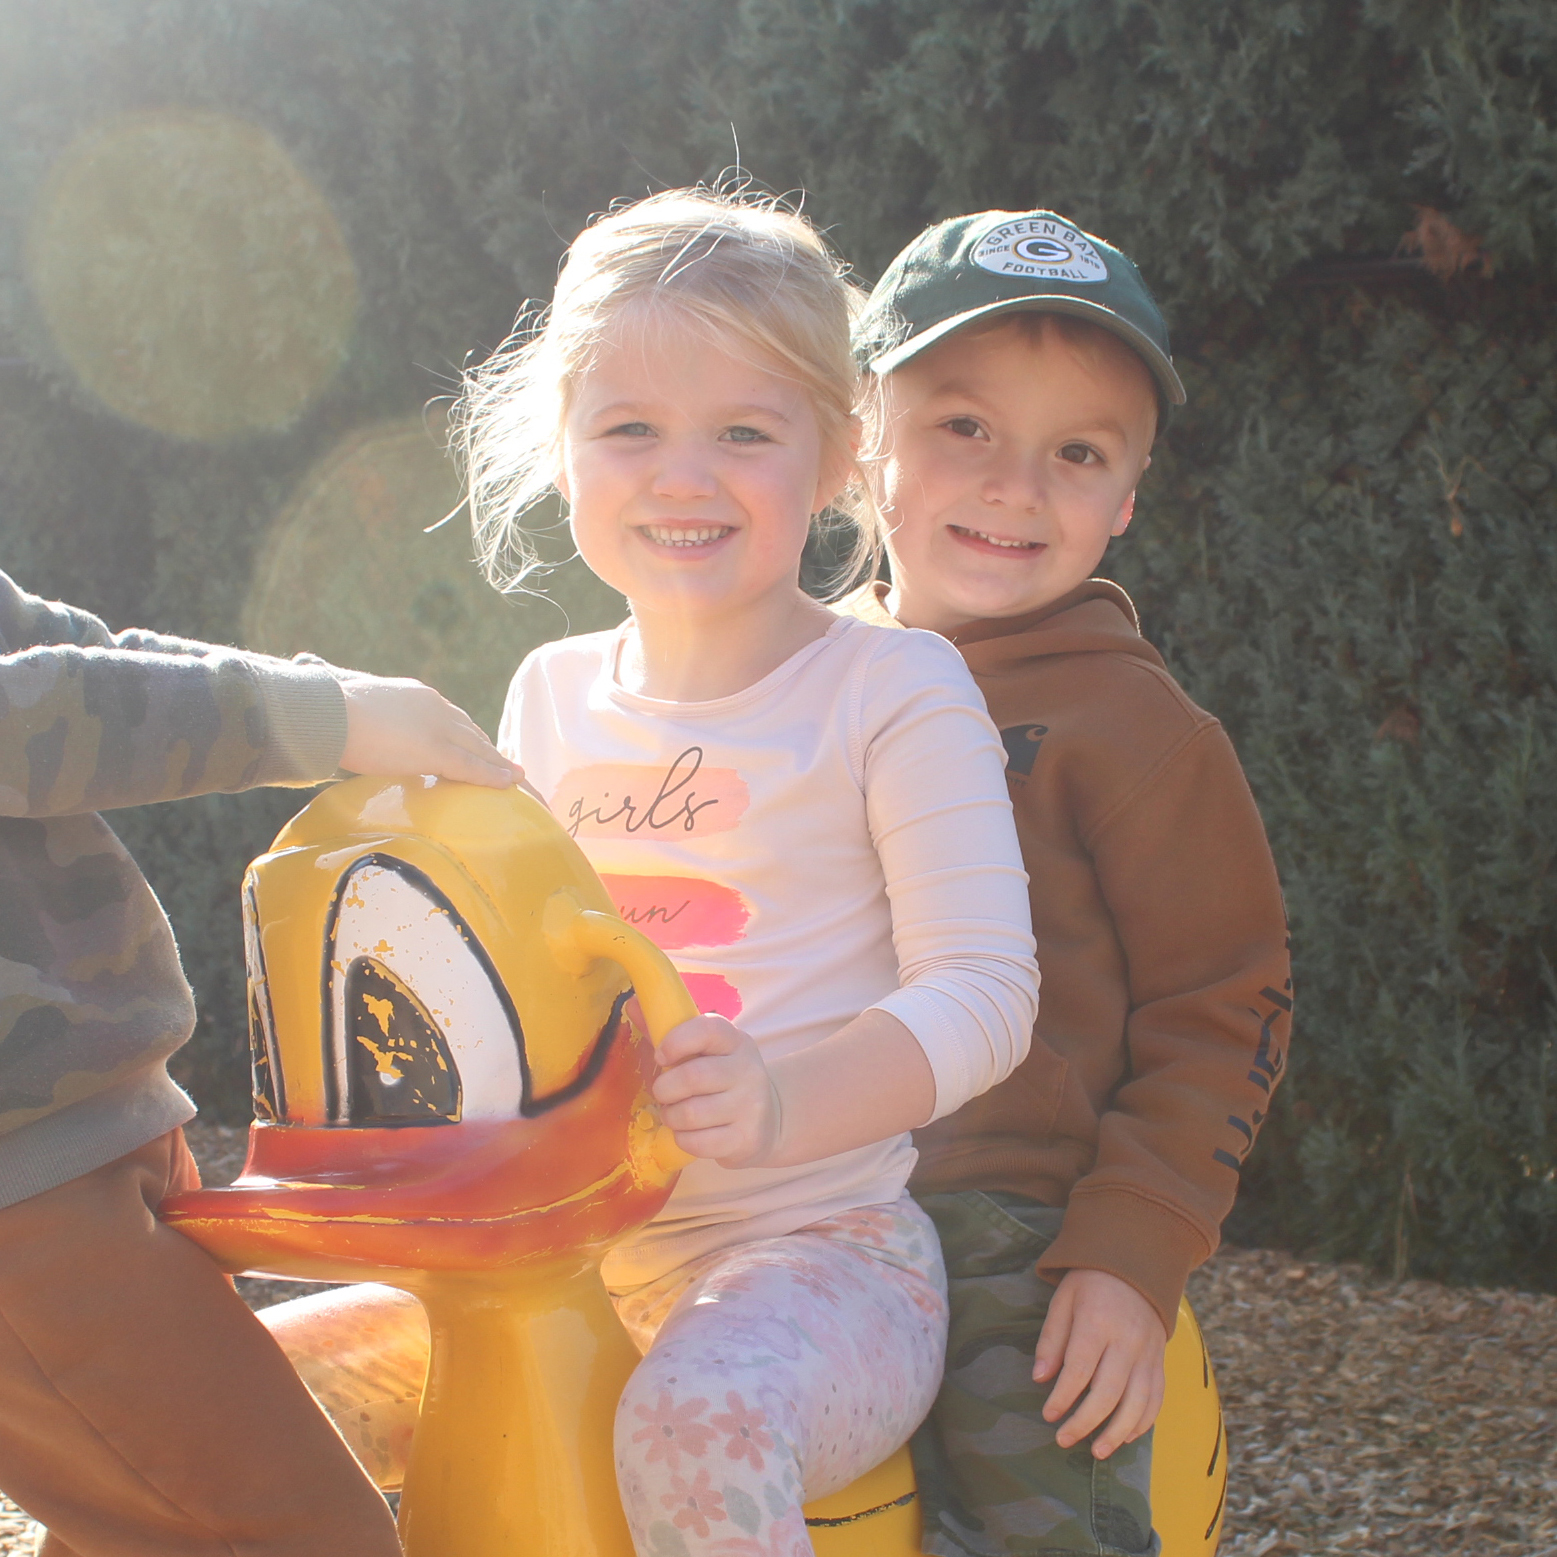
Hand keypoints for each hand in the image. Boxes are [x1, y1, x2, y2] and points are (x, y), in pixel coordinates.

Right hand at [338, 676, 519, 788]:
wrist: (327, 712)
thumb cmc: (330, 713)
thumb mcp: (360, 712)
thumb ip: (372, 722)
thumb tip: (359, 734)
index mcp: (416, 696)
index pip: (452, 717)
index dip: (468, 734)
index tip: (479, 745)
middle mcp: (434, 707)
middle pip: (471, 732)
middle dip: (489, 750)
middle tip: (506, 765)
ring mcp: (437, 728)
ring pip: (478, 749)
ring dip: (499, 764)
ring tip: (517, 777)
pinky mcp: (435, 750)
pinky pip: (471, 766)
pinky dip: (493, 775)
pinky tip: (510, 783)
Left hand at [651, 1014, 781, 1167]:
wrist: (767, 1118)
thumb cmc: (722, 1078)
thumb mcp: (703, 1051)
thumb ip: (668, 1030)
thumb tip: (634, 1004)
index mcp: (735, 1041)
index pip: (708, 1030)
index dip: (678, 1040)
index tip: (661, 1054)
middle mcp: (747, 1070)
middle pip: (693, 1077)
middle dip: (665, 1089)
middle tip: (663, 1093)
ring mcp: (750, 1105)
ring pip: (691, 1113)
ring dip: (671, 1116)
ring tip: (674, 1113)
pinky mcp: (747, 1138)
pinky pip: (698, 1142)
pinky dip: (683, 1139)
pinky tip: (689, 1132)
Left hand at [1034, 1268, 1166, 1458]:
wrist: (1137, 1265)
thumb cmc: (1091, 1282)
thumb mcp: (1064, 1299)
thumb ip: (1052, 1339)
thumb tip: (1041, 1379)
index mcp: (1098, 1321)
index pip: (1080, 1369)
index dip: (1063, 1397)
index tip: (1048, 1414)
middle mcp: (1127, 1340)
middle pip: (1108, 1392)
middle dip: (1085, 1421)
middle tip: (1063, 1439)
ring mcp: (1148, 1353)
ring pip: (1137, 1402)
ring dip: (1117, 1432)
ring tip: (1096, 1451)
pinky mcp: (1161, 1361)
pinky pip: (1156, 1398)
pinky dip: (1143, 1422)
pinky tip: (1125, 1436)